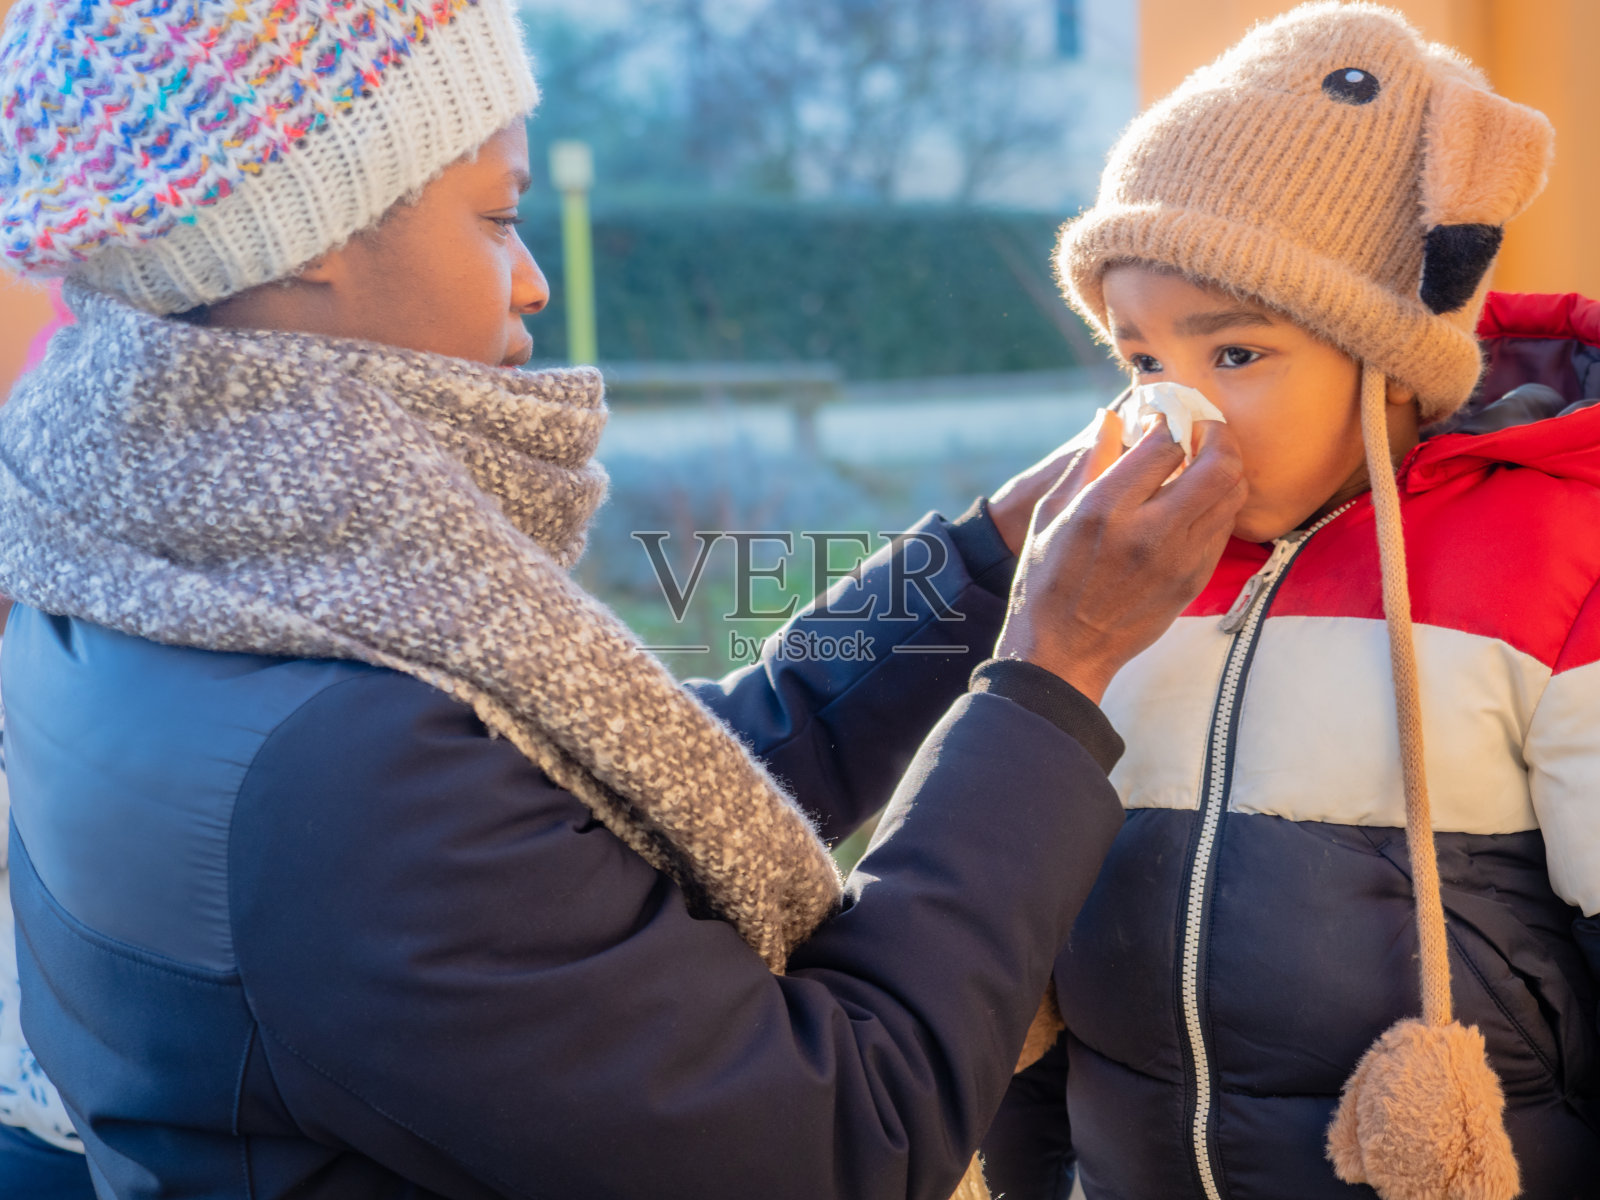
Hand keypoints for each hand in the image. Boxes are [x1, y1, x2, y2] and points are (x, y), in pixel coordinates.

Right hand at [993, 418, 1245, 703]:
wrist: (1064, 653)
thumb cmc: (1047, 580)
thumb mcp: (1051, 513)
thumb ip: (1086, 461)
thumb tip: (1108, 418)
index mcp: (1104, 509)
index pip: (1166, 443)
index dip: (1172, 419)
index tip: (1166, 415)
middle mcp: (1148, 532)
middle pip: (1219, 465)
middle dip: (1218, 435)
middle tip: (1202, 429)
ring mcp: (1178, 560)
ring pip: (1232, 494)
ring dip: (1224, 467)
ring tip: (1203, 461)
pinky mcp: (1194, 581)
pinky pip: (1224, 527)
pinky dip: (1219, 503)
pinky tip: (1197, 500)